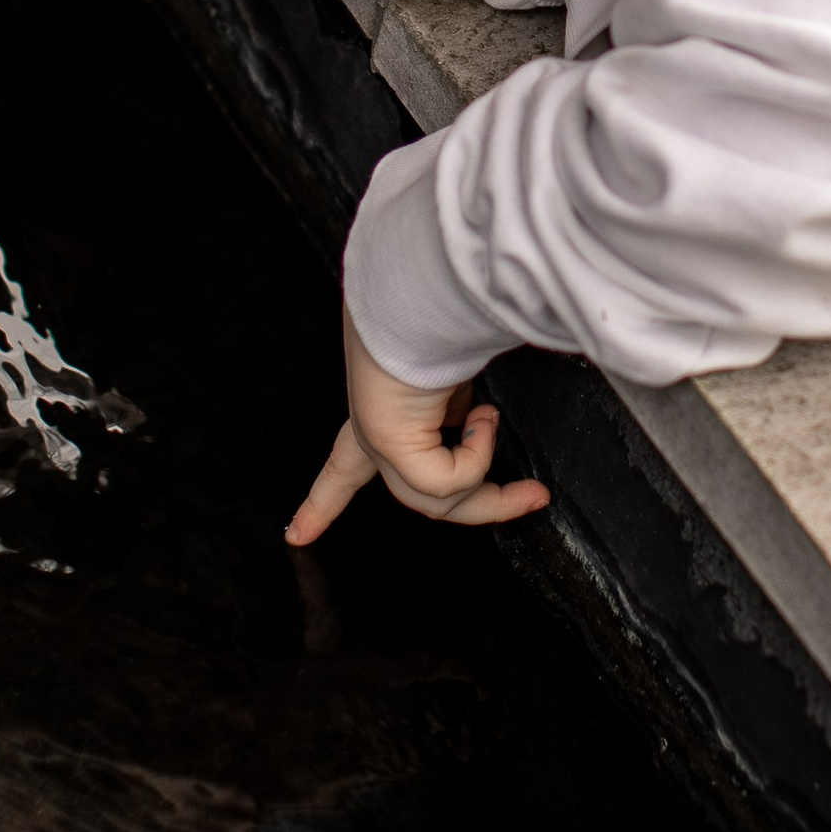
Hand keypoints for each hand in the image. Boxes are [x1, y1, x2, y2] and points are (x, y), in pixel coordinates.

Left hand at [285, 307, 550, 544]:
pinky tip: (482, 417)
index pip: (344, 462)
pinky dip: (477, 454)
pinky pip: (446, 481)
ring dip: (493, 488)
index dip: (322, 502)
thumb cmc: (437, 315)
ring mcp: (380, 441)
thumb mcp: (453, 368)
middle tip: (536, 497)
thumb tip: (484, 423)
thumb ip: (457, 404)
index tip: (294, 535)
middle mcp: (373, 427)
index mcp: (380, 405)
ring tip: (501, 425)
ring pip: (439, 500)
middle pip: (422, 495)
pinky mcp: (391, 445)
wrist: (418, 296)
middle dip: (488, 504)